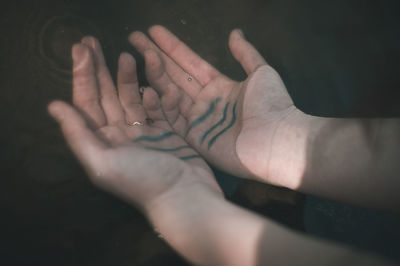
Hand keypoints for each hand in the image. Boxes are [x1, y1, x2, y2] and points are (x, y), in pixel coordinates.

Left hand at [48, 37, 221, 211]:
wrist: (186, 197)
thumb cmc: (144, 182)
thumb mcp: (103, 162)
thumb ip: (77, 134)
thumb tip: (54, 106)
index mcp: (102, 142)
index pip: (87, 103)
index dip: (82, 75)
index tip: (82, 49)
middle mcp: (120, 136)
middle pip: (106, 96)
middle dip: (99, 69)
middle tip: (93, 41)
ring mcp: (144, 134)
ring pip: (131, 98)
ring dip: (127, 77)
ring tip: (127, 54)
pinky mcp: (166, 133)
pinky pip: (156, 108)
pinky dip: (153, 95)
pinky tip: (150, 84)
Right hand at [129, 26, 300, 183]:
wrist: (277, 140)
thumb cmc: (273, 105)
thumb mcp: (261, 72)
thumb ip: (245, 53)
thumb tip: (235, 32)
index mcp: (219, 86)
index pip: (190, 63)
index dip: (172, 47)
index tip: (154, 31)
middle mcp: (204, 102)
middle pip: (174, 75)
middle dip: (154, 56)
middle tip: (134, 38)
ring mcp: (197, 120)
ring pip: (169, 94)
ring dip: (153, 75)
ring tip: (134, 56)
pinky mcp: (193, 139)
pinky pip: (171, 119)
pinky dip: (159, 105)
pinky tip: (146, 87)